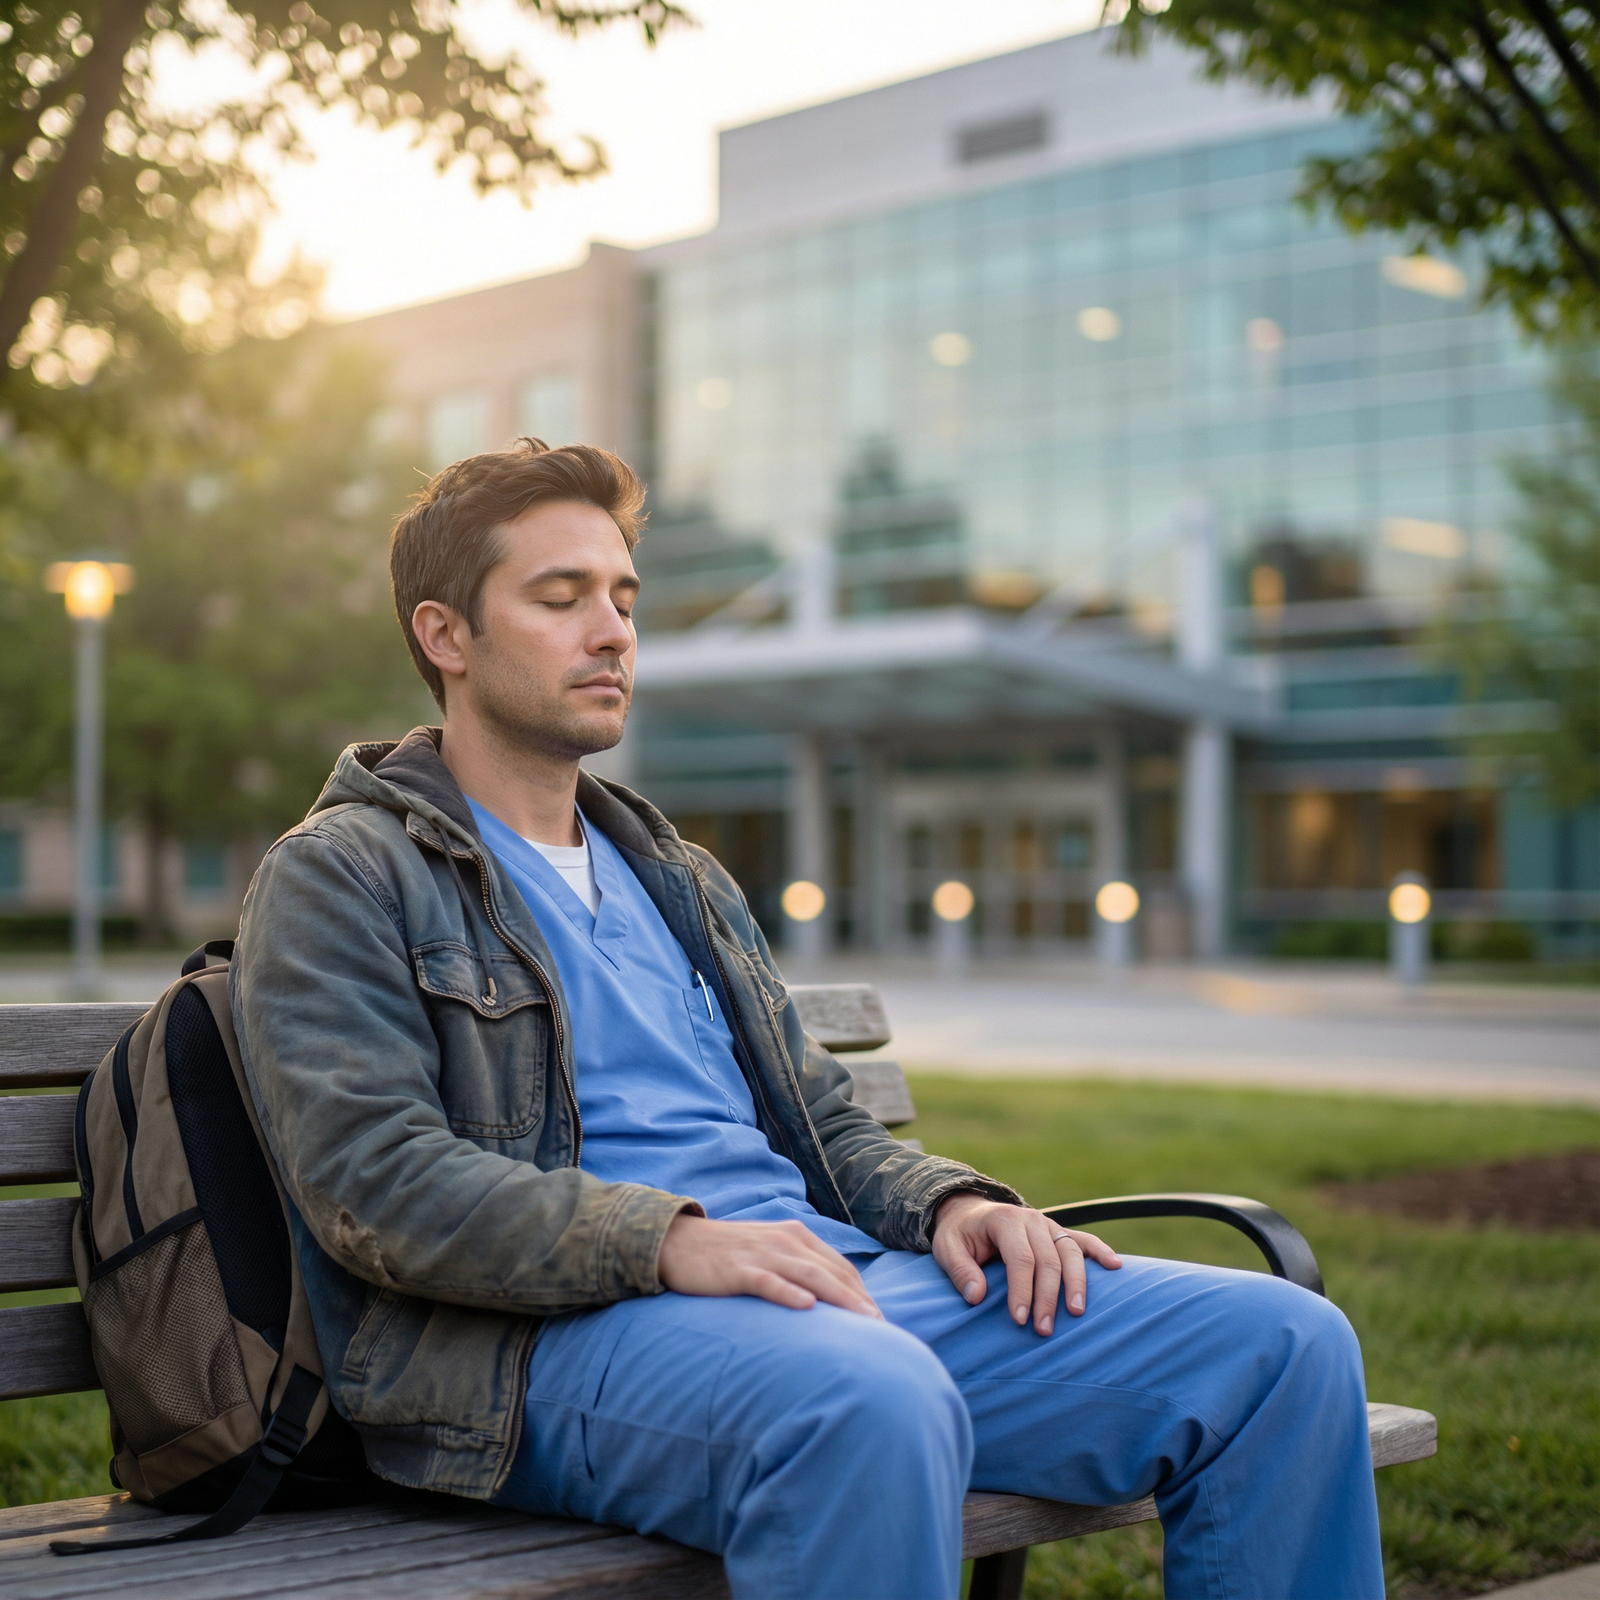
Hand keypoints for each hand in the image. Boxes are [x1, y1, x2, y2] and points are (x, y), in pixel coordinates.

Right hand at [657, 1213, 881, 1317]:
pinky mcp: (737, 1269)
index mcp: (796, 1236)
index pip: (840, 1266)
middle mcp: (785, 1240)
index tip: (879, 1320)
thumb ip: (797, 1267)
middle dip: (860, 1300)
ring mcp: (762, 1253)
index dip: (862, 1292)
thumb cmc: (727, 1254)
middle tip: (883, 1328)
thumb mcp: (769, 1252)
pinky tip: (807, 1306)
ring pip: (809, 1275)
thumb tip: (825, 1301)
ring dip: (840, 1298)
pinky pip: (768, 1280)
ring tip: (863, 1320)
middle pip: (832, 1271)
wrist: (677, 1242)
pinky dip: (788, 1291)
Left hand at [932, 1193, 1119, 1334]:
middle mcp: (1031, 1219)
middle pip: (1048, 1260)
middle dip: (1048, 1297)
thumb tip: (976, 1296)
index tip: (1020, 1320)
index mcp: (1005, 1220)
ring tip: (1077, 1313)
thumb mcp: (947, 1248)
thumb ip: (960, 1270)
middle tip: (1043, 1330)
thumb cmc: (959, 1235)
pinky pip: (1083, 1240)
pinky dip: (1100, 1251)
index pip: (1020, 1258)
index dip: (1022, 1290)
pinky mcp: (1058, 1232)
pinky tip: (1115, 1266)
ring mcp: (1048, 1224)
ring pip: (1070, 1252)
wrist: (970, 1213)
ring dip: (1076, 1283)